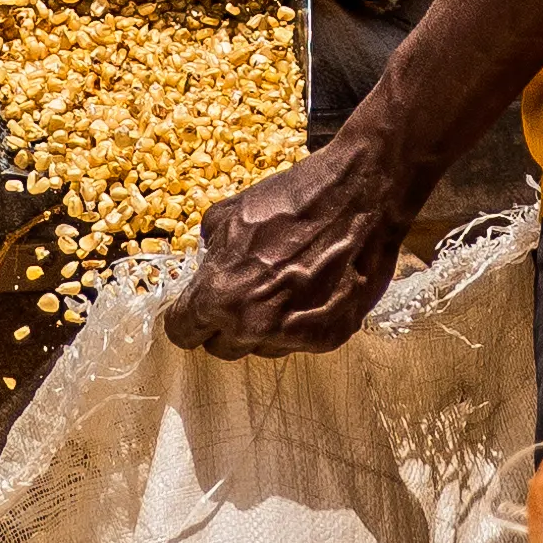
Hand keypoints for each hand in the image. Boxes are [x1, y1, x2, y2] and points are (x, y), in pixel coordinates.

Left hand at [167, 130, 409, 358]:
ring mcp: (293, 336)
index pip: (182, 332)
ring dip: (262, 325)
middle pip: (219, 346)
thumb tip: (208, 264)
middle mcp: (253, 325)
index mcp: (220, 295)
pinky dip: (299, 321)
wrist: (361, 194)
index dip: (185, 318)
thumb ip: (211, 251)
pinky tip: (310, 289)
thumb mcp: (232, 214)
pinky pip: (298, 341)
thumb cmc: (295, 198)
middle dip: (223, 323)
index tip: (192, 311)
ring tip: (282, 285)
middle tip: (240, 293)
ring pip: (261, 347)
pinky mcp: (328, 338)